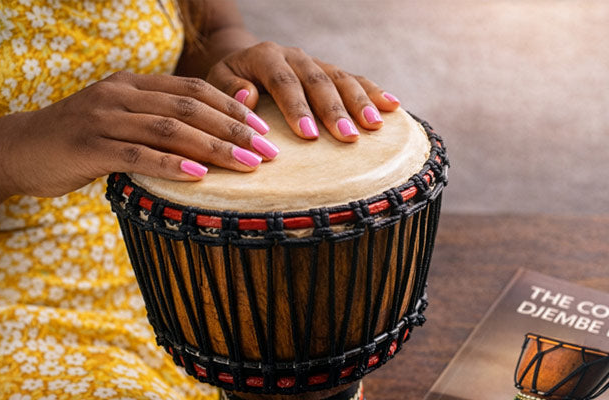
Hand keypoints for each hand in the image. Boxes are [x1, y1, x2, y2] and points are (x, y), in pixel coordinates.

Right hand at [0, 71, 280, 197]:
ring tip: (247, 165)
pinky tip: (200, 176)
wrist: (17, 150)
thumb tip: (213, 143)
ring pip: (169, 129)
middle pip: (190, 108)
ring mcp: (102, 118)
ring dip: (214, 148)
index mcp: (133, 84)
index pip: (194, 90)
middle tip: (269, 152)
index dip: (233, 109)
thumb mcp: (121, 124)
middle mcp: (120, 94)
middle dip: (234, 130)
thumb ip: (159, 125)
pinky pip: (138, 155)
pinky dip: (172, 165)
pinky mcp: (88, 147)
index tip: (264, 131)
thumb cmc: (80, 143)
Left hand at [205, 41, 400, 142]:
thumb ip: (228, 89)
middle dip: (334, 109)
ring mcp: (316, 63)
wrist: (242, 65)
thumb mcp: (215, 84)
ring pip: (342, 79)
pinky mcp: (331, 73)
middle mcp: (295, 55)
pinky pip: (356, 80)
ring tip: (374, 127)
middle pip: (318, 80)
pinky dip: (375, 93)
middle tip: (346, 136)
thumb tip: (246, 97)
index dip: (296, 107)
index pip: (283, 80)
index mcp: (265, 56)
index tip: (308, 135)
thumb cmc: (227, 84)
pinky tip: (393, 107)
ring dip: (360, 103)